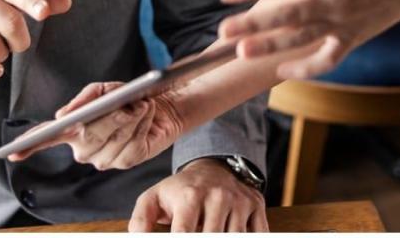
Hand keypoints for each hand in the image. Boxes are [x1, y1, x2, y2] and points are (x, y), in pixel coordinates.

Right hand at [5, 82, 185, 169]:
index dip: (30, 146)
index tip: (13, 153)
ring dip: (131, 119)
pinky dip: (142, 125)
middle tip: (126, 105)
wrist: (159, 105)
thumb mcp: (104, 90)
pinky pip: (133, 145)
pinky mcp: (127, 162)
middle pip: (89, 136)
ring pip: (114, 140)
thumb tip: (63, 114)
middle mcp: (84, 149)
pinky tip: (147, 114)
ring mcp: (104, 159)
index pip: (46, 139)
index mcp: (72, 131)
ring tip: (142, 104)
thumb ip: (85, 98)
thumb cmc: (125, 97)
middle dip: (109, 119)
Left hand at [130, 158, 265, 231]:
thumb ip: (141, 220)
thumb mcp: (154, 198)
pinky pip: (258, 234)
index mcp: (190, 196)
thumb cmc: (180, 190)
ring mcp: (239, 201)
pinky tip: (231, 232)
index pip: (184, 234)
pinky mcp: (256, 205)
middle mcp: (218, 196)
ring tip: (208, 231)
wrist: (213, 167)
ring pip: (236, 237)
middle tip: (197, 234)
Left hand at [217, 0, 399, 80]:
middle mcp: (335, 2)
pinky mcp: (352, 39)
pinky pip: (328, 60)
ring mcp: (343, 24)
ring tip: (241, 53)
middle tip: (223, 30)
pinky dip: (306, 68)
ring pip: (302, 40)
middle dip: (255, 24)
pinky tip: (282, 70)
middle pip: (288, 15)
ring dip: (271, 47)